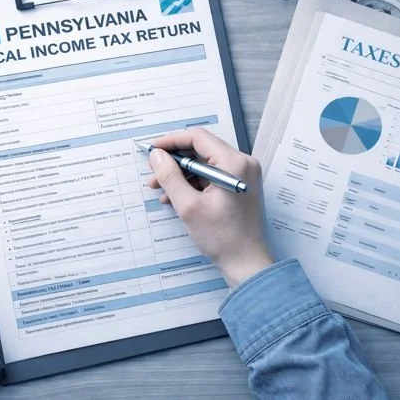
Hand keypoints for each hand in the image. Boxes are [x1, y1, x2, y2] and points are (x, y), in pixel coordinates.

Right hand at [147, 128, 272, 286]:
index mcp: (233, 164)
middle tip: (154, 173)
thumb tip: (156, 155)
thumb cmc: (222, 237)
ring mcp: (243, 174)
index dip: (171, 141)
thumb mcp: (188, 206)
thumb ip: (170, 176)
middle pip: (201, 150)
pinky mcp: (239, 185)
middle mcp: (242, 163)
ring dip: (181, 174)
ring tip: (161, 189)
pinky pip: (212, 175)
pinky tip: (176, 196)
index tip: (153, 150)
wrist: (246, 262)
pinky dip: (193, 183)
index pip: (198, 137)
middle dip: (174, 161)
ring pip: (204, 164)